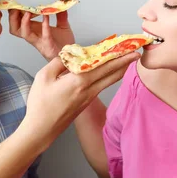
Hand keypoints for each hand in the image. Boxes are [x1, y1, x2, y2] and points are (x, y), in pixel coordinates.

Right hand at [9, 10, 75, 60]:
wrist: (71, 56)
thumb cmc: (64, 44)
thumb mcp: (62, 26)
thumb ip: (61, 15)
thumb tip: (61, 4)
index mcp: (35, 31)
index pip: (17, 23)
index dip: (13, 14)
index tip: (14, 3)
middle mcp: (34, 37)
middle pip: (15, 29)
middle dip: (13, 18)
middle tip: (16, 8)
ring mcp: (40, 42)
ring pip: (25, 34)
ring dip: (24, 23)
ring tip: (27, 12)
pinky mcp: (49, 46)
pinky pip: (45, 36)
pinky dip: (44, 25)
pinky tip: (46, 17)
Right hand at [20, 52, 139, 148]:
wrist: (41, 130)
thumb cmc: (40, 104)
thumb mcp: (44, 77)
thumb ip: (58, 62)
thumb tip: (69, 54)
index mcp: (78, 81)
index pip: (103, 65)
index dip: (117, 55)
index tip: (128, 47)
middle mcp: (88, 90)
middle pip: (111, 73)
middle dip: (125, 62)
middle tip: (137, 52)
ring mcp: (88, 98)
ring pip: (108, 81)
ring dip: (119, 70)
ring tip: (127, 61)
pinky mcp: (85, 103)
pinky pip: (101, 86)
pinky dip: (108, 77)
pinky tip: (108, 73)